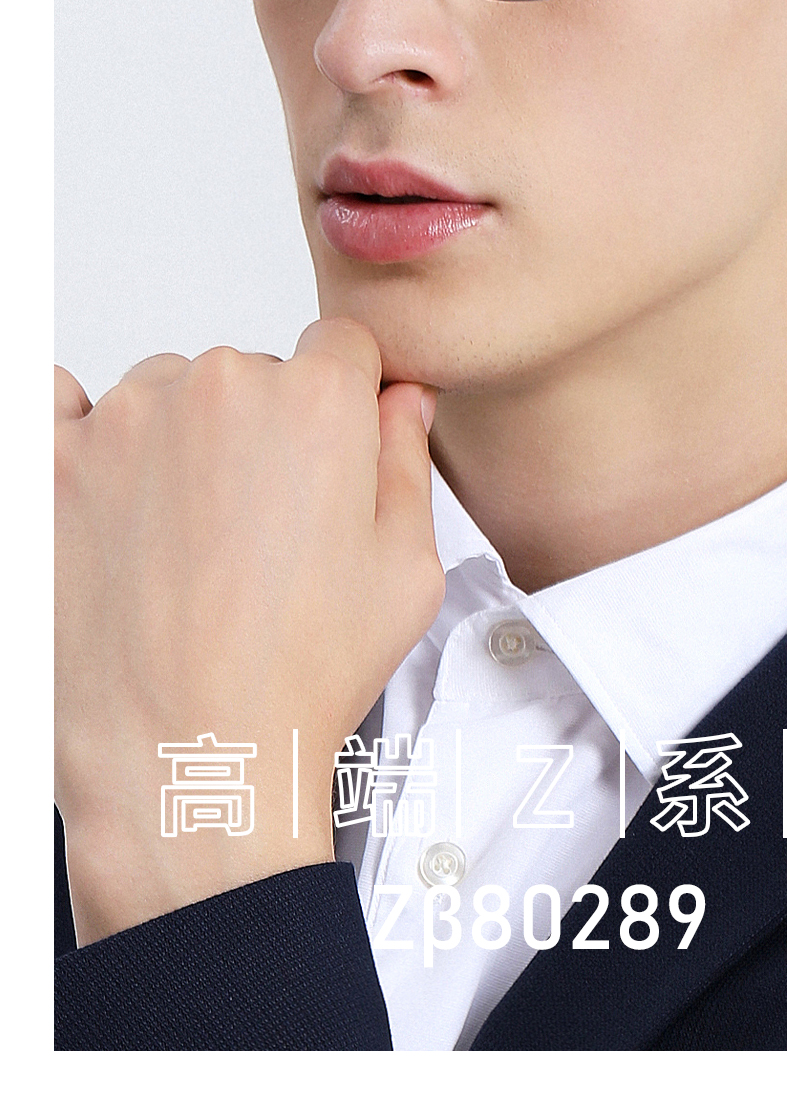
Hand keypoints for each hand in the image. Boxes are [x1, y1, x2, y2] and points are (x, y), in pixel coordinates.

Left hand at [54, 320, 442, 943]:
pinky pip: (54, 403)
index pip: (341, 350)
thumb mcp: (405, 575)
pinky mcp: (50, 461)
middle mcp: (220, 388)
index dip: (344, 405)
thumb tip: (399, 400)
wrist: (185, 765)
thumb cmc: (295, 682)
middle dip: (259, 434)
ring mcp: (125, 420)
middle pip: (249, 374)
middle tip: (257, 534)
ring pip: (162, 394)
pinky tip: (100, 490)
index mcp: (317, 401)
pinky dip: (75, 433)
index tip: (328, 458)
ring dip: (174, 443)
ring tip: (184, 549)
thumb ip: (407, 461)